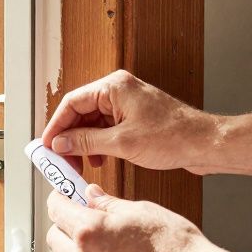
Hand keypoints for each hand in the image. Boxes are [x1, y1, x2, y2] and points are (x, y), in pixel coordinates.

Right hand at [41, 70, 219, 173]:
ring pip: (92, 122)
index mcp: (114, 87)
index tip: (47, 146)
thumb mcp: (121, 143)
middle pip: (80, 112)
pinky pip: (106, 128)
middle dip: (69, 138)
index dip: (56, 126)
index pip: (72, 103)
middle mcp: (118, 91)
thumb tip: (61, 143)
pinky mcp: (134, 117)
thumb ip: (86, 142)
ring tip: (81, 164)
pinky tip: (99, 160)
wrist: (204, 144)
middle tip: (62, 159)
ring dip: (84, 143)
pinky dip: (98, 144)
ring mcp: (127, 104)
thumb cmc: (174, 137)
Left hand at [45, 185, 213, 251]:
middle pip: (54, 237)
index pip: (55, 208)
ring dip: (72, 251)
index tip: (65, 197)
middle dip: (65, 225)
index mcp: (88, 230)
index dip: (60, 198)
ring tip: (100, 245)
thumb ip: (108, 204)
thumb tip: (91, 196)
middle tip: (84, 219)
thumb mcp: (140, 211)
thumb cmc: (173, 246)